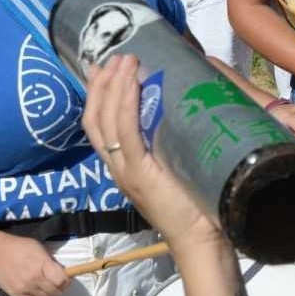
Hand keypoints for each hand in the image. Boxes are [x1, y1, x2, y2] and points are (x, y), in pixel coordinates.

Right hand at [0, 232, 68, 295]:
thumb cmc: (16, 246)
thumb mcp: (39, 247)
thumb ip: (51, 260)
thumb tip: (61, 270)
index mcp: (41, 264)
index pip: (61, 280)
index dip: (67, 280)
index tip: (67, 277)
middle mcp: (34, 279)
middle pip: (55, 292)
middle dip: (61, 288)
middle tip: (60, 284)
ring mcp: (24, 288)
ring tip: (51, 291)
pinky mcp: (15, 295)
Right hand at [81, 54, 222, 244]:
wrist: (200, 239)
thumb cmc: (196, 203)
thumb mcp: (177, 165)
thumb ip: (173, 141)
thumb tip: (186, 106)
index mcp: (123, 165)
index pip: (98, 124)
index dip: (98, 94)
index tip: (105, 67)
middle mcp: (117, 167)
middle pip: (94, 118)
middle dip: (102, 83)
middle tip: (115, 56)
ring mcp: (125, 171)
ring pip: (105, 121)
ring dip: (113, 86)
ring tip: (124, 61)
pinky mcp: (139, 173)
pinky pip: (125, 133)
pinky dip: (125, 105)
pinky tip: (132, 84)